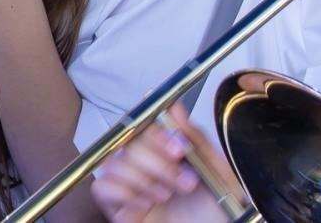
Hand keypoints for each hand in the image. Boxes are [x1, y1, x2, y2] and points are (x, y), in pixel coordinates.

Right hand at [91, 105, 232, 222]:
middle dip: (158, 163)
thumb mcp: (218, 174)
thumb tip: (175, 109)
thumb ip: (198, 142)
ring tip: (166, 196)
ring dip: (144, 180)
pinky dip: (124, 193)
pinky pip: (102, 187)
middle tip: (185, 183)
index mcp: (166, 149)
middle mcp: (144, 162)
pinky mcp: (115, 205)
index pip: (146, 122)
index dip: (158, 133)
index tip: (179, 150)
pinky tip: (146, 205)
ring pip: (115, 162)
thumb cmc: (216, 214)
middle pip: (129, 141)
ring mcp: (128, 183)